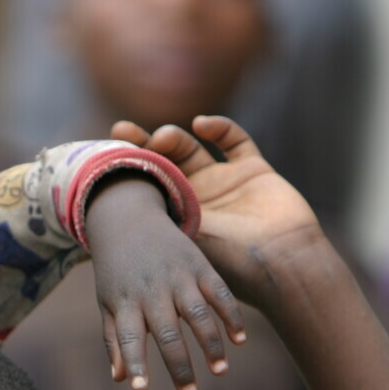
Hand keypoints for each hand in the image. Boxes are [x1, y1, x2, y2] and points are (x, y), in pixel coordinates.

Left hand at [84, 175, 245, 389]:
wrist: (128, 218)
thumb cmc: (116, 271)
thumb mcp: (107, 302)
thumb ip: (114, 340)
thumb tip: (122, 379)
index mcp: (126, 302)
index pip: (129, 338)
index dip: (135, 362)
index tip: (140, 388)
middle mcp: (152, 291)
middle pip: (168, 333)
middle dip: (179, 365)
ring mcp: (178, 277)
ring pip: (198, 315)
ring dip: (211, 344)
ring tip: (220, 371)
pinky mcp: (200, 266)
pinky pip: (219, 294)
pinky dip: (231, 316)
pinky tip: (239, 341)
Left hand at [110, 117, 326, 311]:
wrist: (281, 264)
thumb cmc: (229, 262)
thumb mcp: (181, 242)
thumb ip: (154, 220)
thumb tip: (109, 207)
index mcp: (176, 217)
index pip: (146, 185)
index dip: (128, 167)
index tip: (107, 150)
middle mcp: (197, 197)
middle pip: (163, 162)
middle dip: (142, 145)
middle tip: (122, 132)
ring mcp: (224, 182)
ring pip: (192, 147)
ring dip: (174, 138)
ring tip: (164, 137)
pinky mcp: (253, 169)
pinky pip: (234, 140)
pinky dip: (219, 128)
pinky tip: (201, 124)